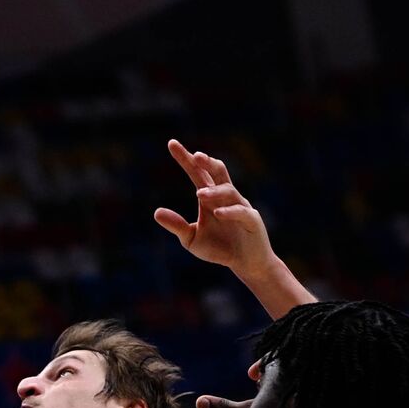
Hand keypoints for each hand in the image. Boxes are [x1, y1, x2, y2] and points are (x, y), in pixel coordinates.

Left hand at [154, 139, 273, 276]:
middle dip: (207, 162)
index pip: (197, 173)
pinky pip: (241, 212)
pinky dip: (230, 211)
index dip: (186, 159)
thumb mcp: (192, 239)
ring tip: (199, 195)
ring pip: (229, 191)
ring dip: (214, 192)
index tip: (171, 144)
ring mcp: (241, 206)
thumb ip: (177, 226)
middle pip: (218, 172)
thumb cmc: (219, 248)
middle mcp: (226, 197)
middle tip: (195, 156)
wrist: (246, 264)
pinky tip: (217, 213)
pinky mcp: (252, 221)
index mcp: (210, 197)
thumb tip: (156, 212)